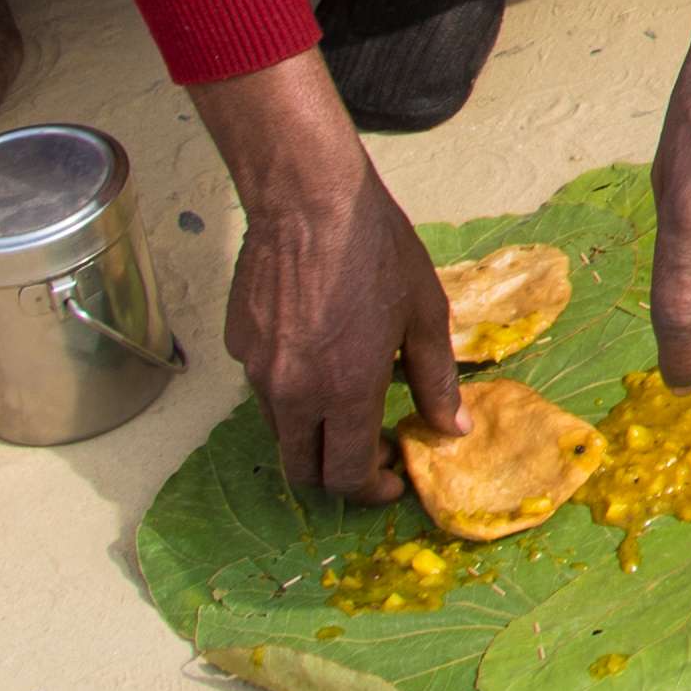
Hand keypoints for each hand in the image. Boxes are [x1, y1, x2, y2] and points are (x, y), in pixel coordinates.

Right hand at [186, 60, 465, 499]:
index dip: (374, 489)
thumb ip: (437, 381)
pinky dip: (291, 389)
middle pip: (304, 471)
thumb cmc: (378, 252)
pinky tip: (316, 351)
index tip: (394, 474)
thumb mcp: (425, 315)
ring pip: (282, 431)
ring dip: (315, 432)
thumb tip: (452, 429)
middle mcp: (294, 393)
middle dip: (338, 474)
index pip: (349, 476)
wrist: (310, 202)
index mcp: (346, 392)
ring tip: (347, 396)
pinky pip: (264, 387)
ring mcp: (258, 372)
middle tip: (370, 450)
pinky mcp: (238, 346)